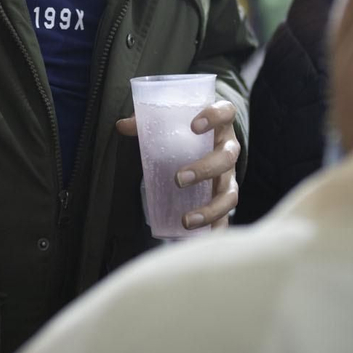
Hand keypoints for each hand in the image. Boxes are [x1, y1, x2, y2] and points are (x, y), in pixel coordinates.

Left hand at [116, 100, 239, 230]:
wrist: (211, 140)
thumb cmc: (189, 129)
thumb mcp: (173, 121)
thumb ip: (148, 122)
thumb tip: (122, 125)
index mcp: (220, 123)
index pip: (225, 112)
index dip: (214, 116)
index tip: (194, 126)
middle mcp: (229, 148)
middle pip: (226, 158)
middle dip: (204, 169)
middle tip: (178, 179)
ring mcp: (230, 175)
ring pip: (230, 193)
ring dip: (210, 209)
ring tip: (186, 220)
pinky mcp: (226, 196)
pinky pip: (227, 216)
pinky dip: (217, 229)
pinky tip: (203, 240)